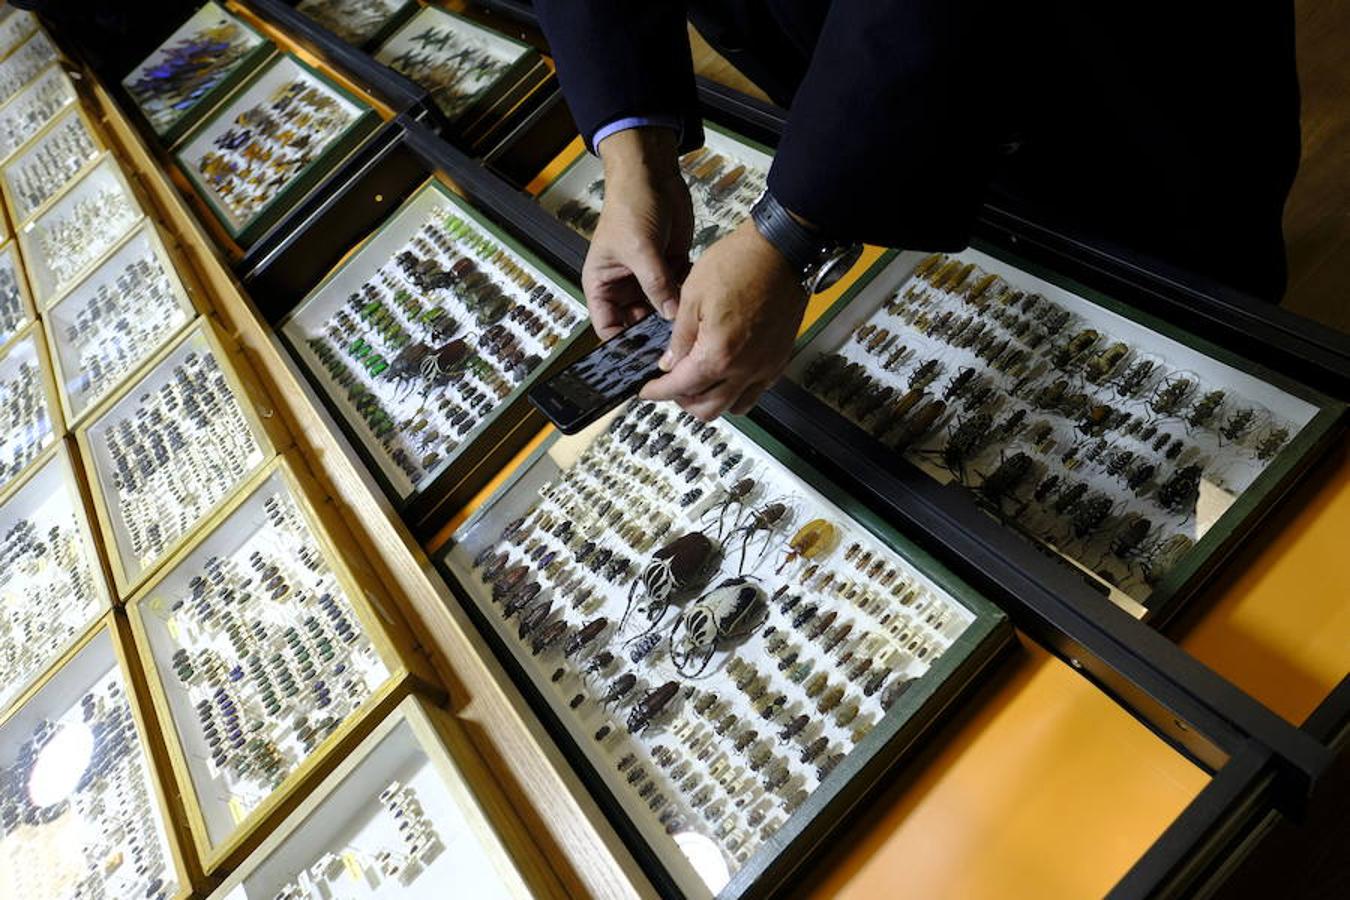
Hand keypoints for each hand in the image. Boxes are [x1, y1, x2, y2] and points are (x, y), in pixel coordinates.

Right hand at [585, 128, 693, 338]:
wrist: (652, 174)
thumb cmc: (631, 205)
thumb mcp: (640, 249)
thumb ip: (656, 285)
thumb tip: (672, 317)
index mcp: (602, 285)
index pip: (608, 328)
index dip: (623, 345)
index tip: (644, 359)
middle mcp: (623, 287)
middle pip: (637, 324)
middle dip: (654, 335)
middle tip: (676, 349)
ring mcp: (648, 279)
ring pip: (661, 311)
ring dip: (675, 318)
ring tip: (691, 332)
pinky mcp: (670, 269)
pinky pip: (679, 294)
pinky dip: (688, 299)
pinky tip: (699, 304)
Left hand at [640, 219, 807, 419]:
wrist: (783, 250)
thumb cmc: (740, 263)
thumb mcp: (692, 296)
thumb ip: (680, 337)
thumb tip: (670, 362)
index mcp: (718, 354)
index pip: (681, 387)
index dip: (658, 391)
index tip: (648, 390)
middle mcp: (745, 369)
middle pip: (707, 409)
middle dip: (683, 401)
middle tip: (669, 385)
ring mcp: (766, 367)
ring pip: (734, 407)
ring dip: (711, 401)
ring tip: (697, 382)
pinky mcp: (780, 358)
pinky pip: (756, 392)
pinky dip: (736, 392)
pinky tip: (725, 375)